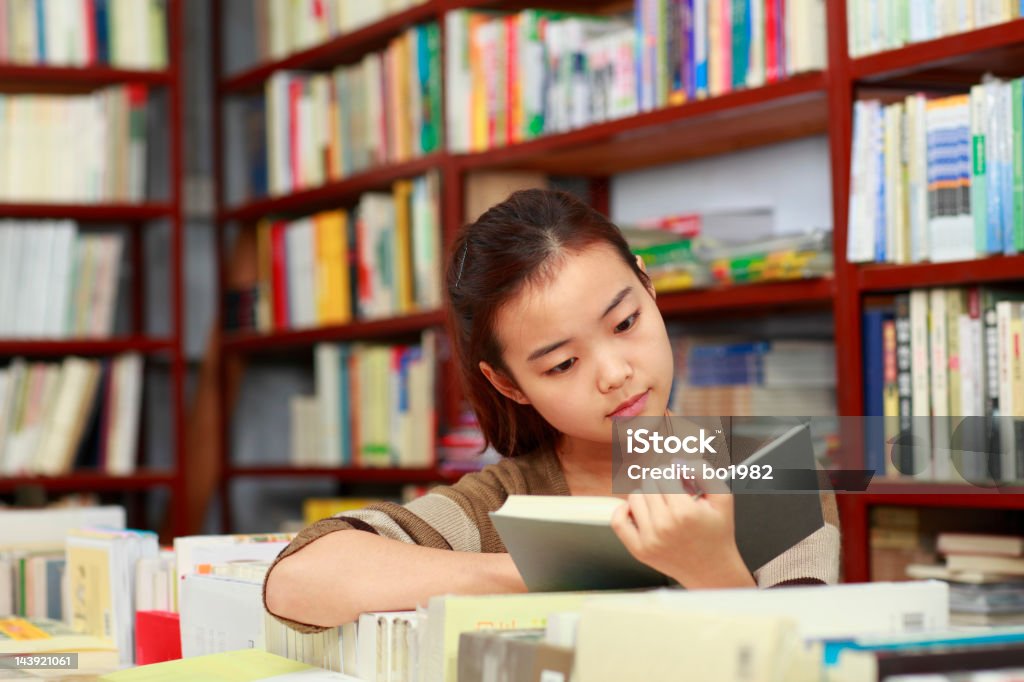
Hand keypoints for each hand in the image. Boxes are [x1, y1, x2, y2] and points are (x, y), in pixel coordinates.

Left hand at [609, 478, 754, 588]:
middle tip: (676, 495)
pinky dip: (625, 510)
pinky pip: (618, 521)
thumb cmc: (717, 534)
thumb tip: (678, 462)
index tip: (681, 481)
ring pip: (635, 497)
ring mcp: (649, 539)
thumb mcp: (722, 499)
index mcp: (684, 512)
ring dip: (648, 496)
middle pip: (649, 484)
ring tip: (663, 506)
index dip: (674, 473)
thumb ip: (703, 472)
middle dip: (663, 484)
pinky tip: (640, 511)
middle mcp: (664, 526)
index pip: (664, 474)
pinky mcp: (639, 550)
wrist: (712, 570)